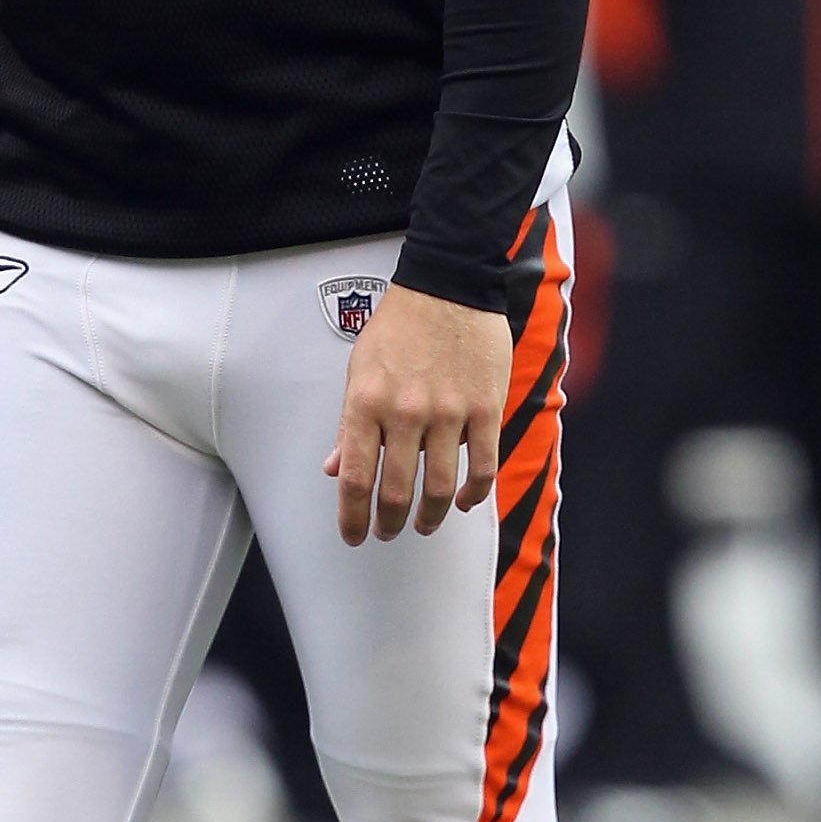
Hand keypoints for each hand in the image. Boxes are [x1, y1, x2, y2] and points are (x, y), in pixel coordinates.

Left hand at [325, 283, 512, 543]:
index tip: (353, 535)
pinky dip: (475, 494)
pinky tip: (466, 502)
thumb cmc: (401, 325)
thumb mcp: (359, 370)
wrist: (449, 286)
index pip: (354, 478)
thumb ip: (348, 423)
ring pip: (441, 488)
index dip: (352, 517)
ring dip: (431, 517)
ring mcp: (448, 412)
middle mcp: (405, 412)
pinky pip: (483, 466)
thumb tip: (335, 467)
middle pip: (396, 492)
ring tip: (424, 524)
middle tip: (387, 532)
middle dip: (388, 524)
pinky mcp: (485, 408)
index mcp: (366, 403)